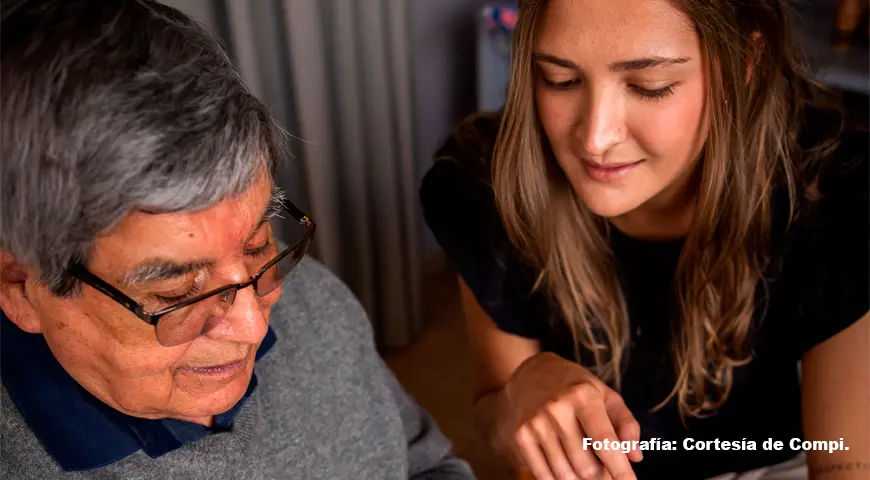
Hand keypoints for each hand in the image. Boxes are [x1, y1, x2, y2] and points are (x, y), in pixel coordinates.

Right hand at [504, 352, 642, 479]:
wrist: (533, 374)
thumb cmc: (578, 389)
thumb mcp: (607, 396)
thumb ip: (626, 425)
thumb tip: (635, 457)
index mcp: (583, 396)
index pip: (605, 442)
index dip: (620, 469)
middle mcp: (557, 409)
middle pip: (586, 467)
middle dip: (600, 473)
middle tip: (601, 463)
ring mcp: (536, 423)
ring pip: (566, 475)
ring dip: (579, 477)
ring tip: (582, 461)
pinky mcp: (521, 435)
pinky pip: (543, 475)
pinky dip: (558, 478)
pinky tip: (565, 465)